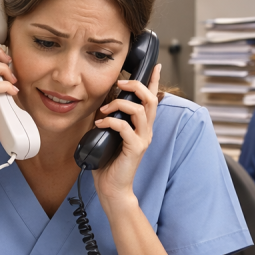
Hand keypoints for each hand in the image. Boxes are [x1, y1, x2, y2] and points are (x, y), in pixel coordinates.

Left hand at [91, 64, 161, 209]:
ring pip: (139, 110)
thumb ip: (110, 120)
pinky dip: (111, 121)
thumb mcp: (108, 135)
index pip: (152, 99)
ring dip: (119, 104)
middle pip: (150, 99)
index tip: (155, 66)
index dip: (154, 81)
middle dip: (136, 86)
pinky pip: (125, 127)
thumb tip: (100, 105)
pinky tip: (100, 124)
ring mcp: (143, 139)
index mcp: (142, 126)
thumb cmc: (109, 163)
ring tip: (104, 110)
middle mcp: (146, 131)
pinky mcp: (135, 148)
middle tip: (119, 84)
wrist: (112, 188)